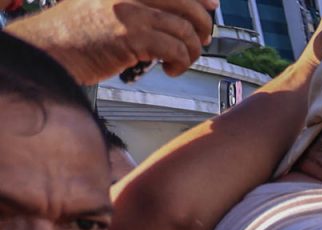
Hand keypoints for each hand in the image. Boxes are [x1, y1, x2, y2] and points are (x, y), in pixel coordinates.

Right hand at [6, 0, 217, 81]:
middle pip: (187, 4)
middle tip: (202, 41)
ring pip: (185, 30)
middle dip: (202, 25)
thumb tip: (175, 12)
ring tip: (181, 61)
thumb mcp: (101, 2)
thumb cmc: (75, 33)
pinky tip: (170, 70)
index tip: (212, 6)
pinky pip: (176, 50)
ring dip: (191, 51)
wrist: (49, 49)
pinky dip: (181, 63)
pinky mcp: (132, 36)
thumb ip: (135, 2)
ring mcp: (130, 10)